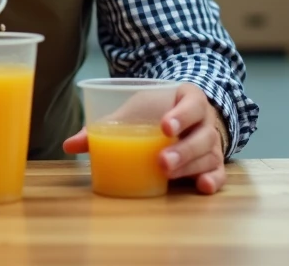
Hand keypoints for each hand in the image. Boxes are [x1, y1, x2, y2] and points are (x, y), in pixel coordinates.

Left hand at [63, 82, 228, 194]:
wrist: (182, 116)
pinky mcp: (213, 164)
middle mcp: (207, 122)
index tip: (163, 126)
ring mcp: (213, 144)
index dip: (180, 115)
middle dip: (182, 149)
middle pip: (202, 135)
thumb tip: (70, 144)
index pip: (192, 104)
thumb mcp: (135, 110)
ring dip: (188, 167)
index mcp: (190, 99)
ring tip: (167, 174)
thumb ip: (107, 125)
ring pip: (208, 156)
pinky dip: (212, 181)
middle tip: (161, 160)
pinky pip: (218, 174)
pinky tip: (201, 187)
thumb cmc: (156, 111)